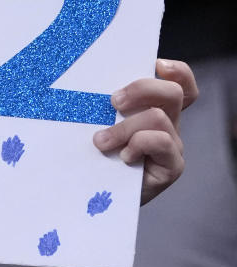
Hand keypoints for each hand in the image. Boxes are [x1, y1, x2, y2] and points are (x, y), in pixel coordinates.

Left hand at [93, 59, 196, 204]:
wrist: (96, 202)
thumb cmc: (93, 160)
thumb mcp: (97, 126)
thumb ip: (103, 107)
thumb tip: (87, 84)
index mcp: (154, 109)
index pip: (179, 83)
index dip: (175, 70)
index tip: (156, 65)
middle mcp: (168, 125)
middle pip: (173, 93)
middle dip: (142, 89)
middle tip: (114, 101)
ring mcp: (171, 146)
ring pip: (159, 117)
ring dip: (125, 127)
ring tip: (101, 142)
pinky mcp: (171, 166)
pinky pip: (161, 141)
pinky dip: (138, 144)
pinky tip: (123, 157)